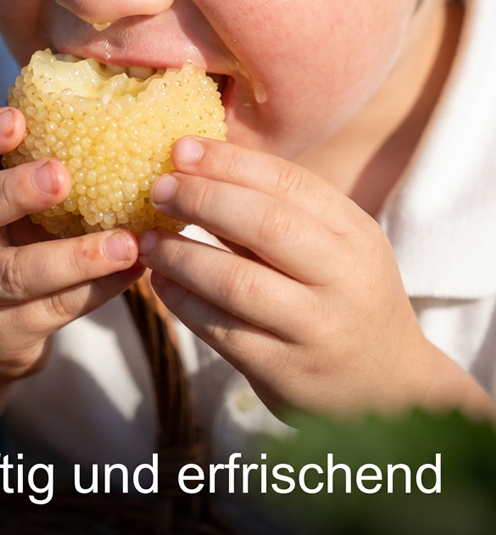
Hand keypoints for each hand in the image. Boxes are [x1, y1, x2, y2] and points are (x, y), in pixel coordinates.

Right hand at [0, 108, 141, 384]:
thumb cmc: (2, 241)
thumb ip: (34, 165)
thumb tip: (123, 107)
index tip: (17, 118)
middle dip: (15, 191)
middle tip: (62, 175)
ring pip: (16, 274)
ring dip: (76, 257)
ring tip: (127, 243)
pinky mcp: (0, 336)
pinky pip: (55, 311)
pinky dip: (99, 290)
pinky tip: (137, 270)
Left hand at [138, 136, 462, 418]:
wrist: (387, 386)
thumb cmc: (343, 295)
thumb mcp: (333, 246)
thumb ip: (276, 212)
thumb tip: (197, 167)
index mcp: (354, 233)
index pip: (288, 182)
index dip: (229, 162)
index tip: (181, 149)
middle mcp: (343, 278)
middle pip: (265, 225)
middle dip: (202, 199)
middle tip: (158, 190)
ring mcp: (317, 329)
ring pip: (237, 283)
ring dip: (181, 256)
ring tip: (147, 241)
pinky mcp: (287, 373)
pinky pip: (223, 331)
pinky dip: (183, 303)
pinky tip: (161, 284)